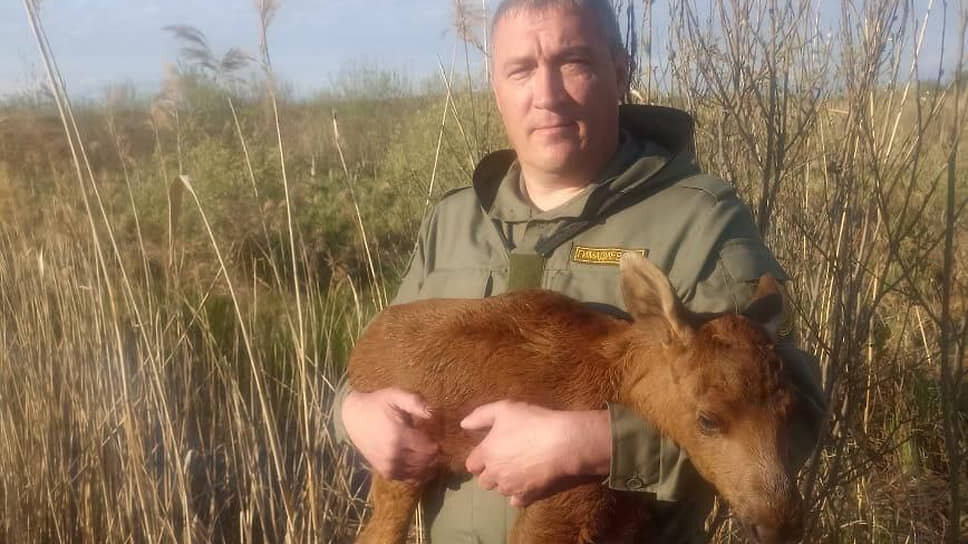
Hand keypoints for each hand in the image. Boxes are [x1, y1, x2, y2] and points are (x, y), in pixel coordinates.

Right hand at [341, 387, 438, 484]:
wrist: (353, 416)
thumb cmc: (377, 403)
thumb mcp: (395, 395)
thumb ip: (415, 402)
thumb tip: (432, 413)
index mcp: (398, 437)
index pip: (429, 450)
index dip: (438, 444)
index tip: (438, 437)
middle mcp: (393, 456)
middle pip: (426, 463)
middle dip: (435, 456)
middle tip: (437, 447)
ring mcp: (388, 466)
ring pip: (418, 474)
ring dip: (429, 466)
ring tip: (432, 456)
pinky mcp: (384, 471)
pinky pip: (407, 479)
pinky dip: (418, 475)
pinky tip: (422, 467)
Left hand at [461, 400, 610, 506]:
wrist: (560, 442)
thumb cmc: (531, 422)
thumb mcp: (504, 409)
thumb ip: (480, 416)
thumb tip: (463, 424)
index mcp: (486, 453)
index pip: (471, 464)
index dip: (479, 459)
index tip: (490, 451)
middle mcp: (494, 474)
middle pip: (484, 481)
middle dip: (490, 473)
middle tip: (505, 461)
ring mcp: (510, 487)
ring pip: (500, 491)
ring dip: (505, 483)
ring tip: (518, 470)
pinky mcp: (527, 495)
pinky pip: (516, 501)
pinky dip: (518, 495)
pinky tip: (526, 484)